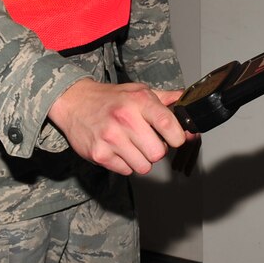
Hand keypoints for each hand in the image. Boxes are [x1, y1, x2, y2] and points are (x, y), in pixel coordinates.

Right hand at [48, 79, 187, 174]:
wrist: (74, 102)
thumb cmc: (111, 98)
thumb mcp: (139, 91)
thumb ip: (166, 100)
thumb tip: (190, 110)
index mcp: (139, 100)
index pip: (169, 125)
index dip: (178, 136)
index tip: (175, 137)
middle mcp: (125, 119)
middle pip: (158, 153)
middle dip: (158, 150)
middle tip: (149, 141)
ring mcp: (111, 138)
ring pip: (144, 166)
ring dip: (142, 159)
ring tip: (132, 145)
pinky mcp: (99, 154)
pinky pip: (126, 171)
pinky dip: (125, 164)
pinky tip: (118, 149)